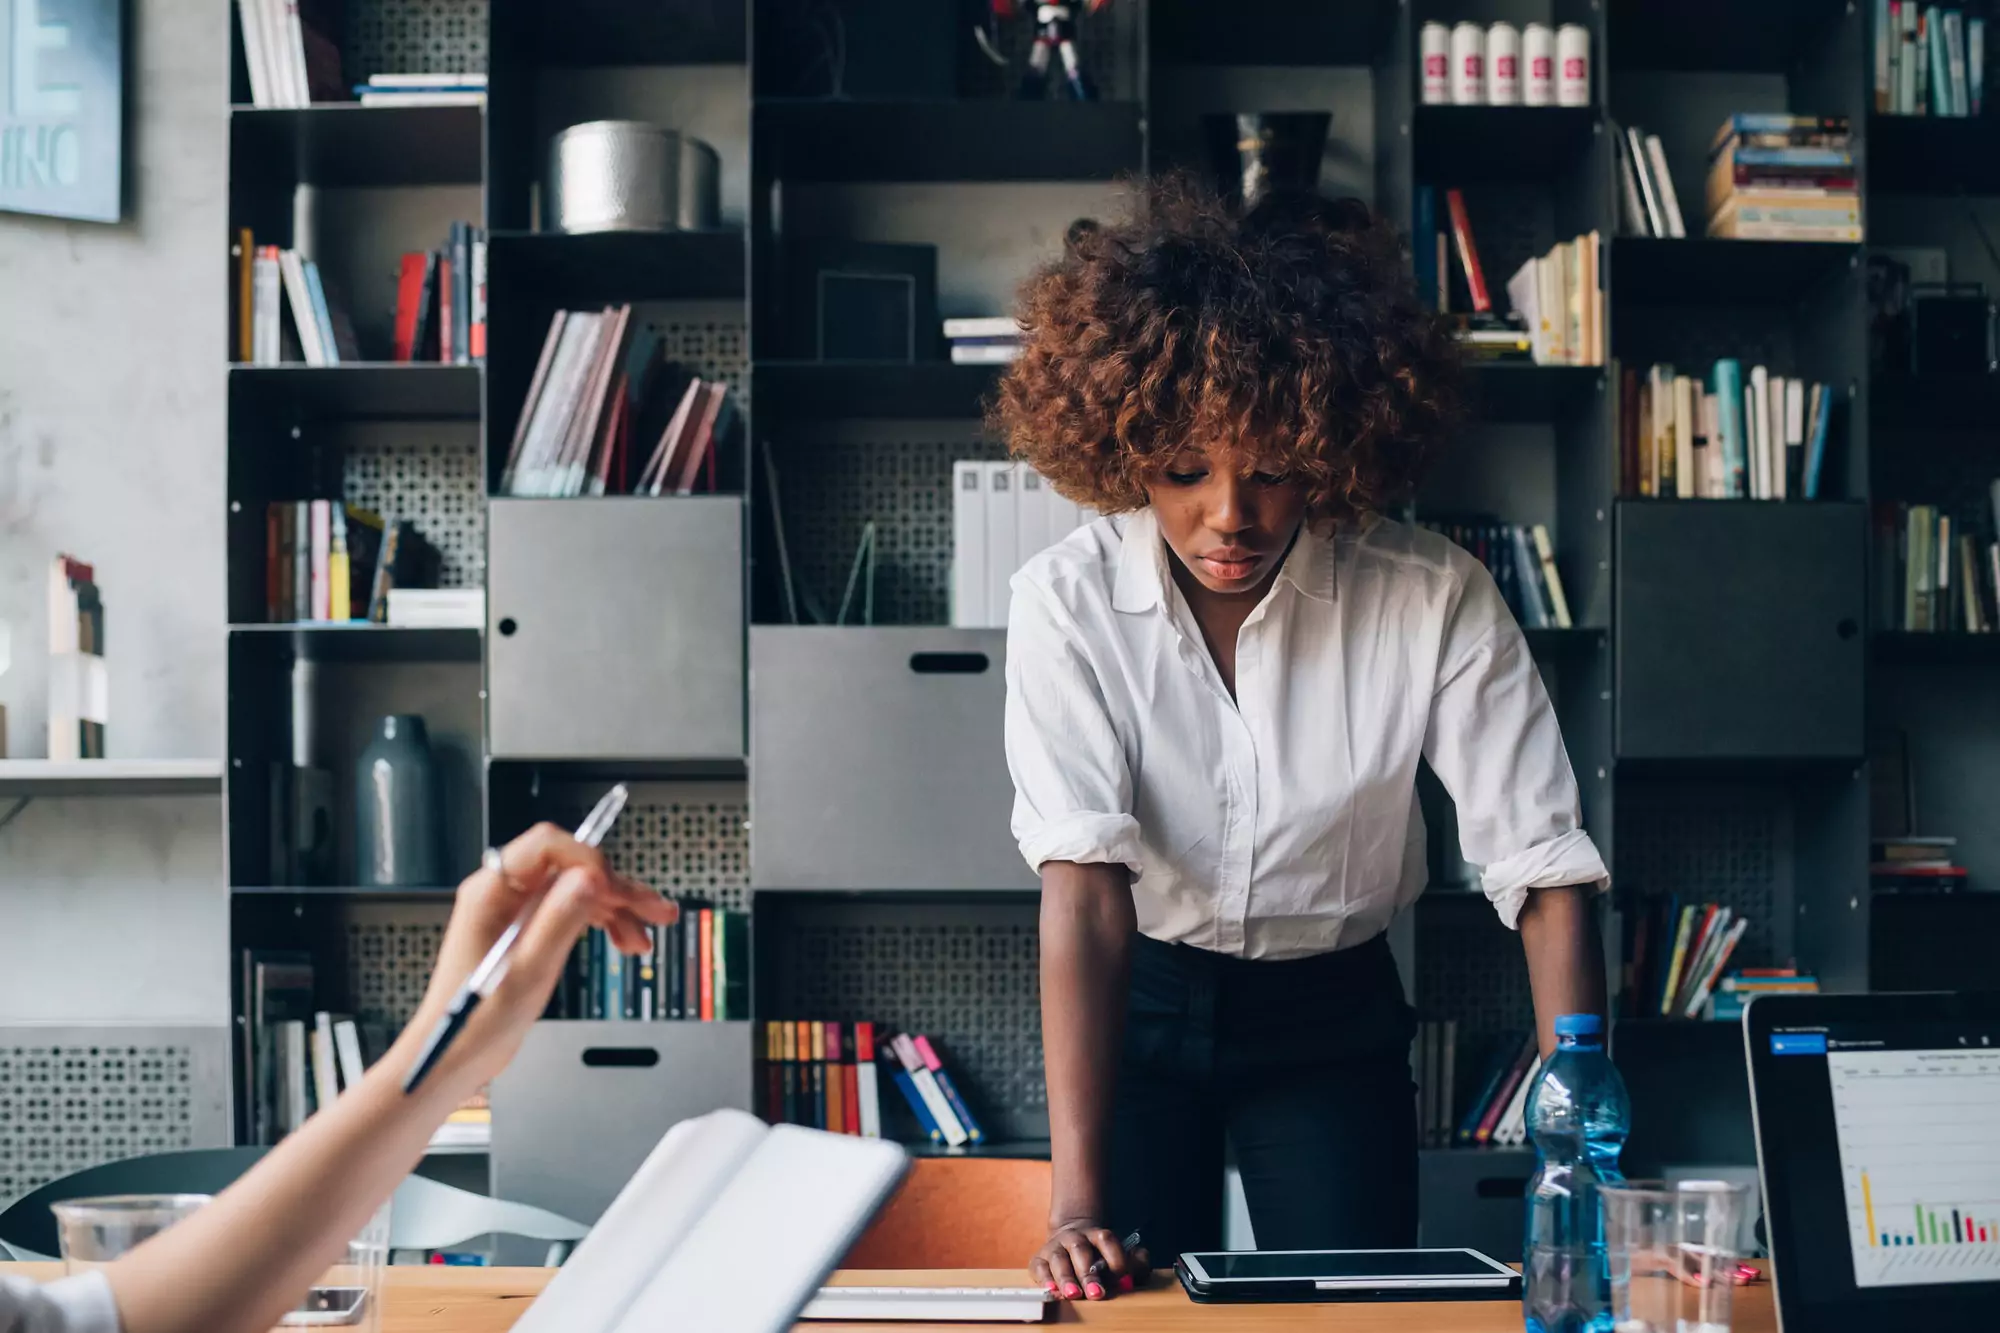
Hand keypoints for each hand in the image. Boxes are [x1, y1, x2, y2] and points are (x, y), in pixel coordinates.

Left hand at [402, 822, 678, 1092]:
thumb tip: (589, 878)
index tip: (617, 890)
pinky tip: (625, 940)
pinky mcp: (527, 930)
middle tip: (655, 909)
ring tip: (647, 934)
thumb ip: (558, 920)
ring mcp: (516, 911)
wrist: (454, 1058)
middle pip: (571, 868)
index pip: (548, 846)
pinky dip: (602, 923)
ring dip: (617, 908)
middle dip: (618, 887)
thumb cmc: (474, 1023)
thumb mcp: (526, 972)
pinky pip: (572, 911)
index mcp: (491, 893)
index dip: (590, 861)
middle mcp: (503, 894)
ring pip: (578, 890)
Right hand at [1030, 1217, 1150, 1300]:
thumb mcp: (1120, 1256)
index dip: (1115, 1257)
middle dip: (1088, 1273)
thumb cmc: (1099, 1257)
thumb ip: (1135, 1264)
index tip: (1122, 1277)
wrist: (1070, 1241)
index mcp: (1097, 1235)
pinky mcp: (1039, 1259)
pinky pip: (1039, 1267)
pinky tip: (1052, 1291)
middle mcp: (1074, 1237)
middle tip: (1096, 1293)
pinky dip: (1045, 1279)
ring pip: (1059, 1259)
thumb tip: (1133, 1275)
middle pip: (1080, 1250)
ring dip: (1066, 1278)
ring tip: (1073, 1294)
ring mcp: (1055, 1247)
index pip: (1107, 1240)